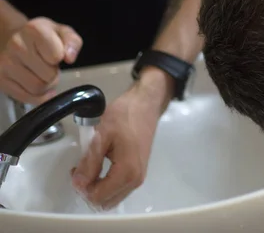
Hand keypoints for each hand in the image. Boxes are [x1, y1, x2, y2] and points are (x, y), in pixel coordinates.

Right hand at [0, 17, 82, 103]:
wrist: (17, 39)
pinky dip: (36, 96)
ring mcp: (5, 63)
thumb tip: (69, 58)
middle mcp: (16, 45)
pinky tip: (38, 87)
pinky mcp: (1, 79)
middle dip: (54, 74)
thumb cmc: (43, 37)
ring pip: (36, 88)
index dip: (59, 58)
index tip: (55, 54)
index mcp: (34, 30)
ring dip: (46, 86)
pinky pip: (25, 97)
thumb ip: (72, 42)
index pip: (56, 56)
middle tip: (50, 67)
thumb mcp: (63, 33)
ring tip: (42, 75)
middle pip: (48, 76)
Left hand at [71, 82, 164, 209]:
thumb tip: (78, 182)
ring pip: (111, 198)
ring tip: (88, 168)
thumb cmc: (124, 116)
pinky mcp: (138, 172)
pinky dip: (105, 184)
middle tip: (80, 170)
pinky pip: (118, 189)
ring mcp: (138, 178)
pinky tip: (99, 168)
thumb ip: (89, 162)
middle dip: (88, 190)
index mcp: (127, 172)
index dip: (82, 187)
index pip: (98, 196)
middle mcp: (135, 180)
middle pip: (105, 202)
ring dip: (96, 188)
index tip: (75, 169)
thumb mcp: (101, 135)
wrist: (145, 105)